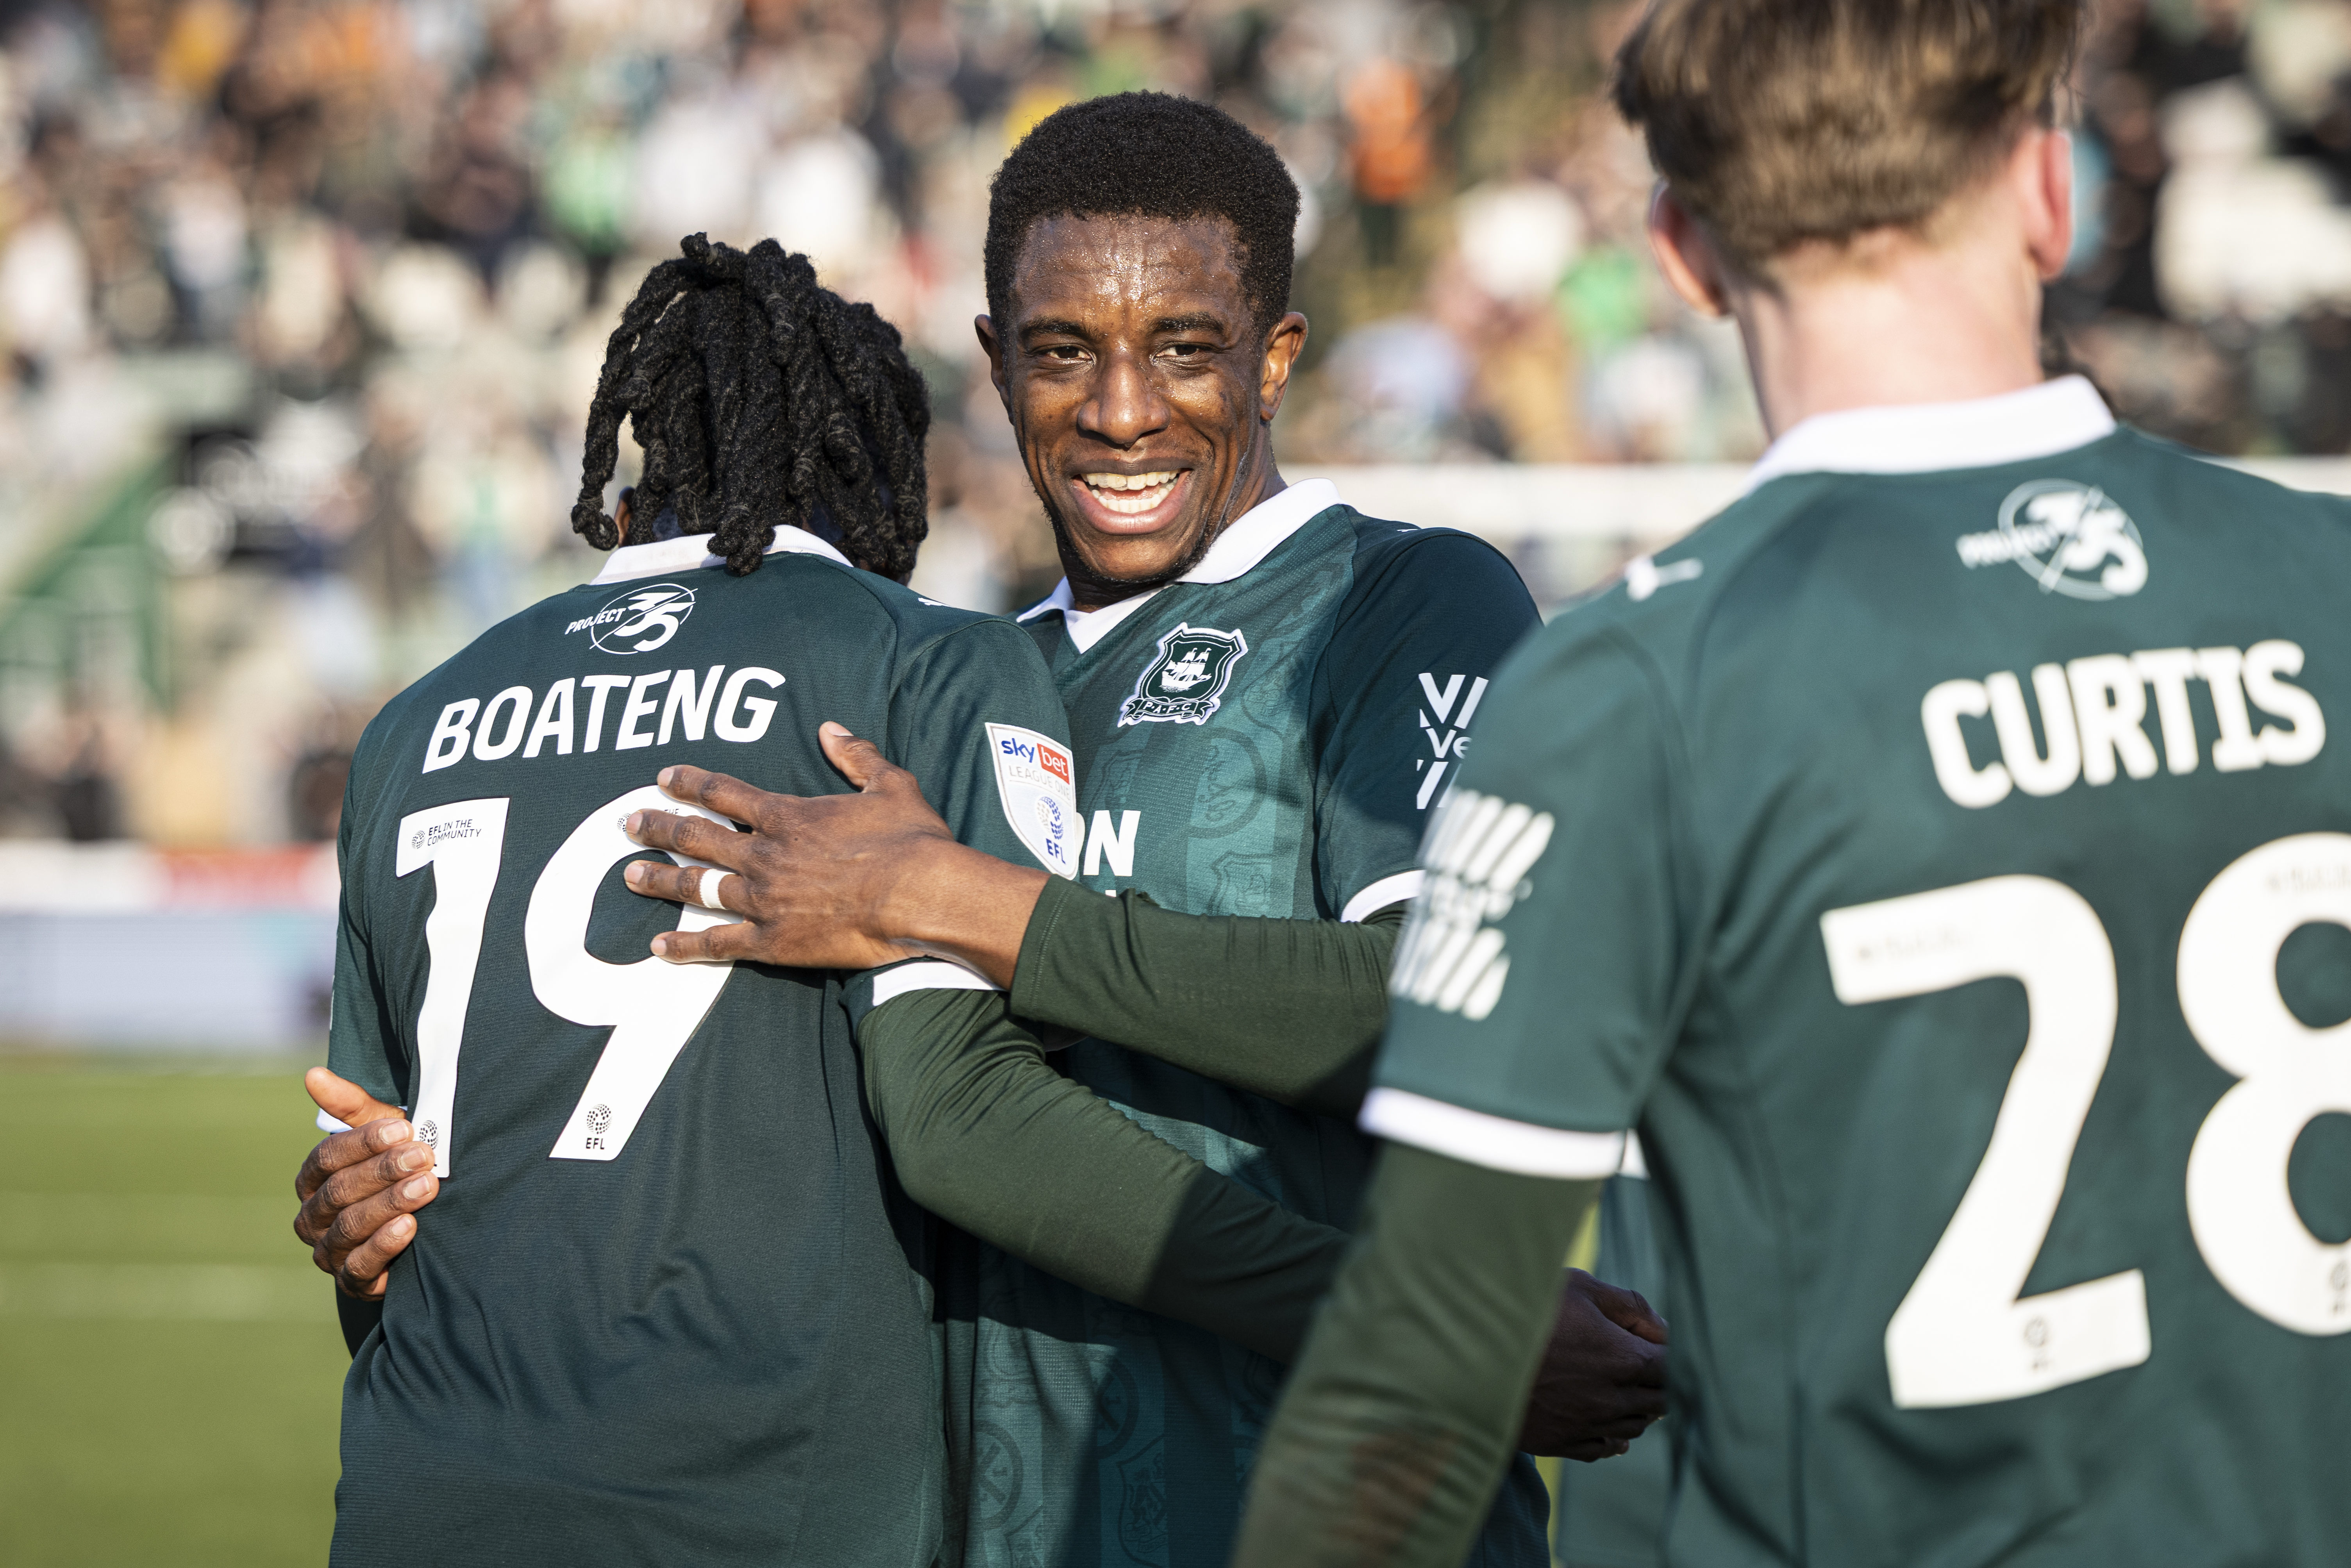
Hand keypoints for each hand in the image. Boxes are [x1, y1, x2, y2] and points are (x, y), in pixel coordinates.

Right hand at [292, 1067, 438, 1299]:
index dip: (363, 1143)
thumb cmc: (398, 1167)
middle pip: (339, 1191)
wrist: (423, 1223)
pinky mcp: (351, 1281)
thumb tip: (313, 1074)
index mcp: (314, 1178)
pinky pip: (359, 1267)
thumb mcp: (383, 1134)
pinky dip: (383, 1246)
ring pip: (349, 1227)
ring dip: (389, 1204)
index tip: (404, 1129)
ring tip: (426, 1187)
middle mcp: (312, 1216)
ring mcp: (328, 1251)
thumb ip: (350, 1107)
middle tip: (424, 1156)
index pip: (328, 1157)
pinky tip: (410, 1227)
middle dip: (384, 1171)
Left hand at [621, 723, 1046, 981]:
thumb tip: (831, 727)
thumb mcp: (891, 784)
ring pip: (695, 886)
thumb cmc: (911, 840)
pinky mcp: (772, 942)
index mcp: (787, 817)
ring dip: (659, 879)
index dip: (690, 782)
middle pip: (695, 837)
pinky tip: (659, 946)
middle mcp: (763, 855)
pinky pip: (717, 943)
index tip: (662, 778)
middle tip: (627, 823)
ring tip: (629, 874)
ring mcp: (762, 900)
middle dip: (657, 827)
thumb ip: (856, 756)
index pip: (723, 793)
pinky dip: (685, 945)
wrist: (920, 896)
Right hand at [1516, 1268, 1668, 1460]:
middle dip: (1658, 1382)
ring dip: (1636, 1407)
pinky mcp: (1561, 1443)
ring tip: (1622, 1388)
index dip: (1670, 1352)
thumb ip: (1629, 1305)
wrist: (1467, 1352)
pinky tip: (1606, 1424)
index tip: (1656, 1341)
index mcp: (1624, 1359)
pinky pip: (1603, 1448)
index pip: (1674, 1366)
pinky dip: (1612, 1436)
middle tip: (1642, 1362)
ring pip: (1635, 1426)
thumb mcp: (1578, 1287)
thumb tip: (1662, 1328)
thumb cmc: (1524, 1310)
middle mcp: (1613, 1399)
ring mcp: (1588, 1425)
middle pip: (1661, 1400)